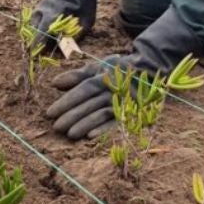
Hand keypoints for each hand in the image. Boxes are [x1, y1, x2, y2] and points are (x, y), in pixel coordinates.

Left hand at [44, 8, 203, 138]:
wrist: (152, 69)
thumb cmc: (119, 69)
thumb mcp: (100, 66)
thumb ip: (78, 75)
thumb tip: (55, 84)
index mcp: (106, 75)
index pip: (85, 88)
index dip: (68, 100)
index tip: (51, 112)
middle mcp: (116, 88)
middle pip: (91, 103)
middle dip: (72, 115)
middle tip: (56, 126)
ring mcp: (125, 101)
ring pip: (103, 114)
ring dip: (85, 124)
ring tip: (70, 134)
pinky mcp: (133, 112)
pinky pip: (117, 122)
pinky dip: (104, 129)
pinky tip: (90, 136)